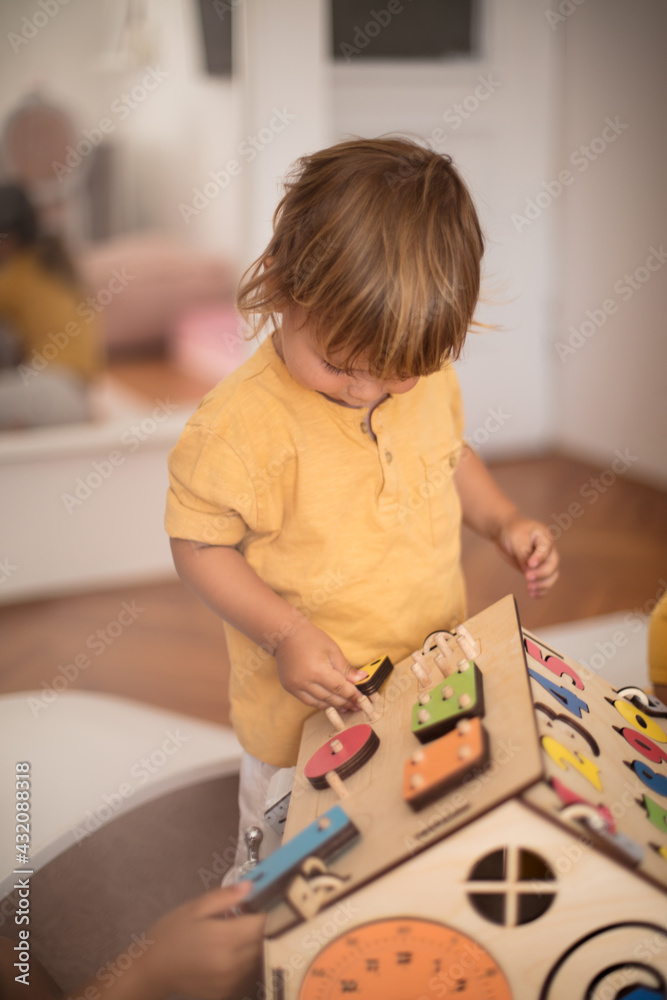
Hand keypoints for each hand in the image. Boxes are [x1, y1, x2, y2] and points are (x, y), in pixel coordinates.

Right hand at [134, 882, 264, 999]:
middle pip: (264, 941)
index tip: (260, 901)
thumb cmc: (172, 934)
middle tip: (248, 915)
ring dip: (255, 944)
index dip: (265, 910)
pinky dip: (246, 961)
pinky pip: (248, 973)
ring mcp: (232, 981)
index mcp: (225, 939)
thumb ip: (225, 897)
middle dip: (261, 926)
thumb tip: (251, 887)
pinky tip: (230, 952)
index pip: (263, 923)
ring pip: (258, 958)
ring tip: (237, 933)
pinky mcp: (228, 993)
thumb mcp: (195, 908)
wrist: (152, 970)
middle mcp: (233, 963)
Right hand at [275, 621, 365, 709]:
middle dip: (345, 702)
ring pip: (318, 703)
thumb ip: (346, 668)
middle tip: (357, 706)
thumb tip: (361, 679)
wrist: (285, 634)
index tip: (362, 699)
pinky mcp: (289, 688)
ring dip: (333, 706)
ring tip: (345, 707)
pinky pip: (307, 701)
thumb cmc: (311, 638)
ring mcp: (295, 686)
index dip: (352, 695)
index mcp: (317, 670)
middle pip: (330, 698)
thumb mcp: (332, 650)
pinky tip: (330, 703)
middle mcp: (304, 681)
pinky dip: (320, 703)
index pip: (339, 688)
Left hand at [495, 514, 558, 597]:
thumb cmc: (512, 531)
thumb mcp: (517, 538)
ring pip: (552, 576)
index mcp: (544, 537)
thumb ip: (523, 553)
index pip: (546, 549)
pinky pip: (545, 582)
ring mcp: (544, 562)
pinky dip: (541, 590)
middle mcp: (548, 551)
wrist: (506, 532)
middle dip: (542, 573)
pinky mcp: (538, 571)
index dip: (540, 558)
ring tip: (530, 589)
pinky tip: (533, 595)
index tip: (530, 565)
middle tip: (527, 577)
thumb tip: (528, 569)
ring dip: (543, 584)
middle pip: (552, 564)